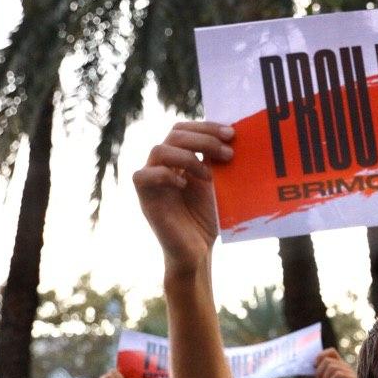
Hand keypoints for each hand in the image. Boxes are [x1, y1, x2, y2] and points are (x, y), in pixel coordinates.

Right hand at [133, 121, 233, 269]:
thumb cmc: (209, 218)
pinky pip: (142, 176)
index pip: (185, 128)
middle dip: (204, 138)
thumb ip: (218, 161)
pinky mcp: (145, 199)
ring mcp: (153, 181)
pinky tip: (184, 185)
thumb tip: (235, 136)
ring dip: (188, 157)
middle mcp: (164, 165)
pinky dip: (165, 176)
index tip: (232, 133)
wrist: (198, 251)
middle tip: (228, 152)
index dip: (206, 126)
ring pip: (159, 149)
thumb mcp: (219, 184)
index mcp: (180, 158)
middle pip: (175, 134)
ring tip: (209, 176)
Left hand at [315, 349, 359, 377]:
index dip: (320, 356)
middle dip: (319, 372)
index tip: (314, 366)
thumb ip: (320, 373)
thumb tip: (314, 362)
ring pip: (332, 367)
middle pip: (328, 360)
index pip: (331, 351)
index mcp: (340, 366)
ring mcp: (350, 373)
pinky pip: (338, 374)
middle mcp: (346, 367)